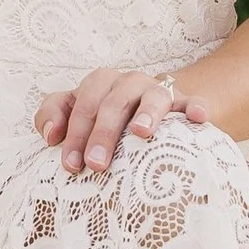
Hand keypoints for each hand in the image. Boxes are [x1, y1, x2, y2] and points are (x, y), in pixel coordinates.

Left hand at [34, 65, 208, 175]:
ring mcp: (158, 92)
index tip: (71, 165)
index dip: (75, 132)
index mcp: (101, 83)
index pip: (84, 102)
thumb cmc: (103, 120)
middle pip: (114, 101)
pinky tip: (197, 118)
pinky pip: (192, 102)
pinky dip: (195, 107)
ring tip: (140, 133)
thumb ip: (52, 115)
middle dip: (103, 132)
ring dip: (147, 112)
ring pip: (153, 96)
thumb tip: (50, 135)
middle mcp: (130, 83)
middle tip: (96, 164)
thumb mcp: (74, 114)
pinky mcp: (184, 104)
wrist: (146, 113)